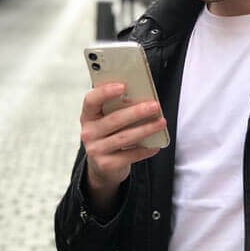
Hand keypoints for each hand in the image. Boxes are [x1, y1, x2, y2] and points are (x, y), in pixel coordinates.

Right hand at [80, 83, 165, 212]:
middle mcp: (88, 133)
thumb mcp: (108, 118)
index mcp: (88, 116)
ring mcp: (95, 150)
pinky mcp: (106, 164)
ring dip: (145, 129)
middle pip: (114, 119)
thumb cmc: (110, 133)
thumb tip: (141, 96)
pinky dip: (144, 149)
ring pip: (124, 137)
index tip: (123, 85)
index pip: (91, 100)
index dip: (105, 92)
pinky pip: (129, 155)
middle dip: (137, 112)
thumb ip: (119, 107)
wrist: (102, 165)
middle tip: (155, 106)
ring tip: (161, 122)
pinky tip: (155, 144)